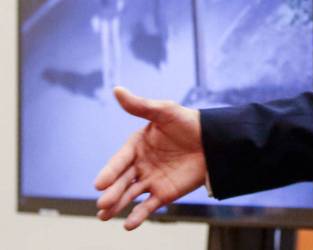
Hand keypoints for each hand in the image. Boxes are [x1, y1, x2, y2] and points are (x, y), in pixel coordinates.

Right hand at [94, 87, 206, 229]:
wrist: (213, 141)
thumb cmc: (187, 122)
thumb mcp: (164, 111)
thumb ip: (140, 105)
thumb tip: (117, 89)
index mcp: (136, 145)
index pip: (120, 160)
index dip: (110, 171)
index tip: (99, 183)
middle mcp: (140, 164)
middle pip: (122, 180)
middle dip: (111, 192)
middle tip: (101, 204)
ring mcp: (150, 180)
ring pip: (130, 195)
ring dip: (118, 205)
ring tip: (104, 216)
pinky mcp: (163, 194)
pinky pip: (148, 206)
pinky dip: (138, 215)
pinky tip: (128, 224)